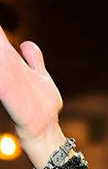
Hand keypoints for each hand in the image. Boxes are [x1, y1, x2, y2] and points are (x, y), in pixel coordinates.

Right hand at [0, 27, 64, 162]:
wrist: (43, 128)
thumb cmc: (41, 103)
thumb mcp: (39, 76)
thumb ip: (33, 60)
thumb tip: (26, 44)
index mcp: (12, 61)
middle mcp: (6, 67)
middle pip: (1, 49)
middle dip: (0, 40)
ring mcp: (5, 78)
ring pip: (1, 55)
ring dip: (2, 51)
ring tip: (1, 43)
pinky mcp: (6, 89)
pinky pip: (1, 77)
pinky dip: (3, 69)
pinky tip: (5, 62)